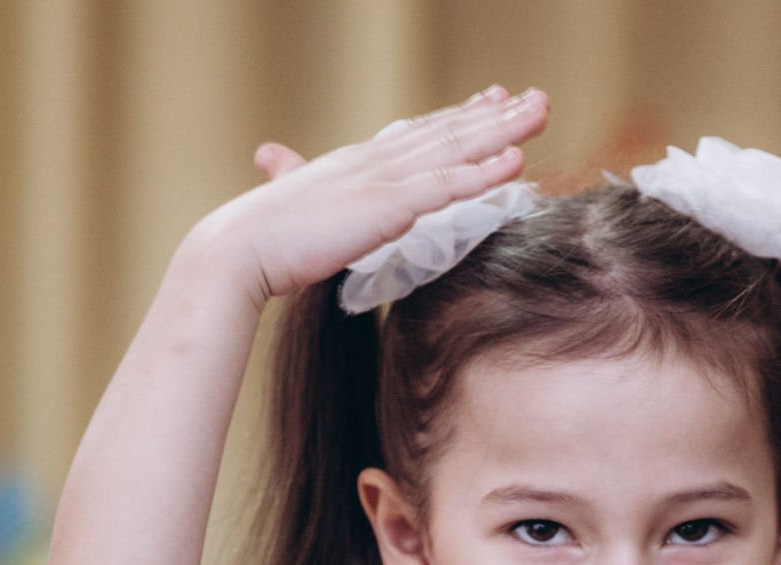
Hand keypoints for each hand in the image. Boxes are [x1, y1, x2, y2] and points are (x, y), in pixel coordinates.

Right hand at [190, 86, 549, 304]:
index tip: (493, 100)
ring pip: (457, 148)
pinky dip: (484, 172)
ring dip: (503, 131)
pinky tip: (515, 161)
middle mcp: (376, 161)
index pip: (420, 132)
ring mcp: (385, 180)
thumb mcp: (289, 201)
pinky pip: (448, 186)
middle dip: (496, 115)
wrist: (239, 250)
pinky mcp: (388, 207)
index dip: (460, 116)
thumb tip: (269, 157)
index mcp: (358, 162)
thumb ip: (291, 176)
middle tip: (536, 98)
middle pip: (448, 131)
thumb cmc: (261, 238)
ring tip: (541, 112)